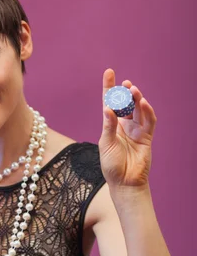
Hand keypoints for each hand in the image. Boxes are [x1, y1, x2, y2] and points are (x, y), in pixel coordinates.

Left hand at [98, 68, 156, 189]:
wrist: (125, 182)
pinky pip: (149, 121)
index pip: (110, 103)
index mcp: (111, 126)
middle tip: (125, 83)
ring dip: (136, 99)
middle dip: (125, 92)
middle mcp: (124, 126)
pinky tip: (143, 103)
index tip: (109, 72)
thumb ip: (108, 126)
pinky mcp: (147, 137)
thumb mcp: (106, 144)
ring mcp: (136, 131)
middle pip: (125, 103)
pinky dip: (147, 111)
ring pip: (138, 110)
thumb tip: (107, 108)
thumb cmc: (111, 166)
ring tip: (133, 90)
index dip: (109, 88)